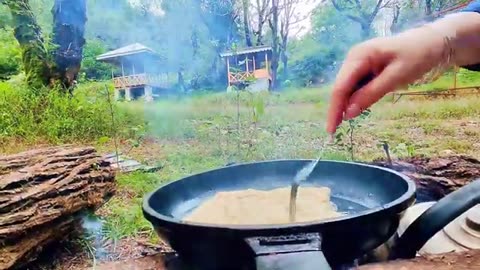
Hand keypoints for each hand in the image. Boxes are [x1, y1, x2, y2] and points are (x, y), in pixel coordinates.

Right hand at [326, 27, 446, 133]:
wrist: (431, 41)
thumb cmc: (417, 56)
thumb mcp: (396, 76)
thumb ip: (371, 94)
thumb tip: (349, 113)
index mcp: (359, 56)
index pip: (340, 87)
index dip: (334, 109)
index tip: (331, 130)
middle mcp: (353, 58)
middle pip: (340, 88)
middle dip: (336, 109)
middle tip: (333, 132)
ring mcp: (357, 62)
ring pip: (346, 88)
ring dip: (344, 105)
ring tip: (341, 124)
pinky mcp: (364, 68)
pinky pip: (355, 86)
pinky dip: (354, 99)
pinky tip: (354, 109)